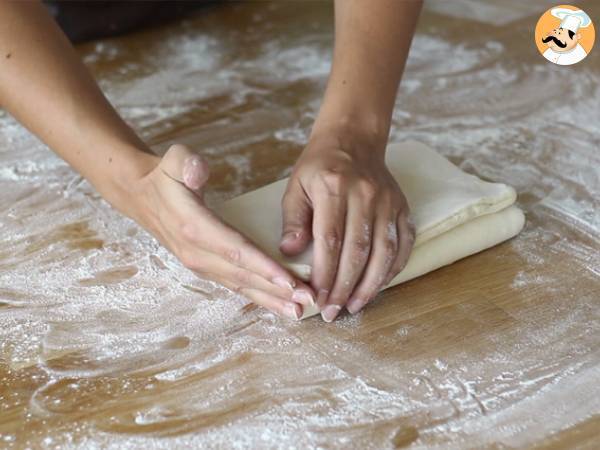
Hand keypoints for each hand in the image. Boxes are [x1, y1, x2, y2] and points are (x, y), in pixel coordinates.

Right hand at [129, 144, 314, 319]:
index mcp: (194, 227)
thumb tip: (198, 172)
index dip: (263, 266)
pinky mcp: (205, 268)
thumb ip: (187, 164)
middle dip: (276, 290)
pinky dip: (257, 296)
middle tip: (307, 302)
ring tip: (298, 311)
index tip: (289, 280)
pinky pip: (234, 285)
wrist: (142, 197)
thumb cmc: (165, 178)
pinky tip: (277, 304)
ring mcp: (200, 264)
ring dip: (270, 300)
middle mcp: (197, 253)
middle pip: (242, 275)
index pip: (235, 250)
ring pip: (240, 286)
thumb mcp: (173, 160)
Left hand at [280, 135, 414, 320]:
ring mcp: (388, 202)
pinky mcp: (403, 208)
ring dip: (370, 285)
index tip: (316, 298)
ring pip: (384, 252)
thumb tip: (290, 253)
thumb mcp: (296, 186)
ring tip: (354, 306)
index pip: (331, 240)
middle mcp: (366, 195)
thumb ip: (293, 220)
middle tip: (333, 312)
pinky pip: (403, 244)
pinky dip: (392, 269)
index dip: (325, 274)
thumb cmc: (319, 167)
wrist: (353, 141)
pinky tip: (378, 286)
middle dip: (344, 287)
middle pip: (358, 251)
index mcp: (335, 188)